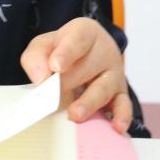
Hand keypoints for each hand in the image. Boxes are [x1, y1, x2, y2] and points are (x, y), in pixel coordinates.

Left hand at [20, 17, 131, 133]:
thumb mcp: (44, 44)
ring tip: (75, 114)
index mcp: (85, 32)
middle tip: (52, 97)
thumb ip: (36, 57)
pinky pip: (123, 105)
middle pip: (87, 67)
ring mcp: (115, 73)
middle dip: (67, 83)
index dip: (66, 53)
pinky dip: (122, 116)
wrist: (85, 53)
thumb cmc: (62, 49)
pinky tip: (117, 127)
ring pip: (103, 88)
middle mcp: (104, 51)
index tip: (55, 66)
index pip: (77, 40)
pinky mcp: (120, 93)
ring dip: (89, 102)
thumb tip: (40, 78)